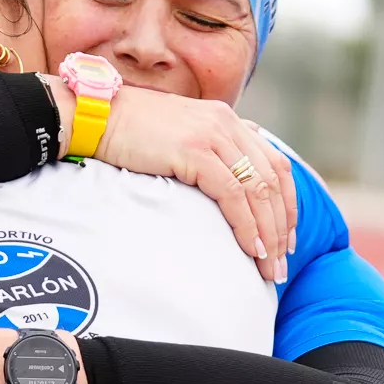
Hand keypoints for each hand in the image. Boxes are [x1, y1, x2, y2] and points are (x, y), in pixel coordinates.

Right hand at [90, 85, 296, 282]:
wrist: (96, 117)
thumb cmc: (131, 135)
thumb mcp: (180, 140)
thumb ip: (207, 154)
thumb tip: (226, 191)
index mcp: (228, 120)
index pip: (275, 164)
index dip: (287, 204)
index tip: (286, 239)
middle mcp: (227, 124)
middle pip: (273, 181)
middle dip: (281, 227)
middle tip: (280, 264)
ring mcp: (213, 135)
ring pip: (258, 190)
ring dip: (267, 233)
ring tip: (267, 267)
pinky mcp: (195, 150)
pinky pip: (232, 194)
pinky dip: (245, 225)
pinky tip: (249, 249)